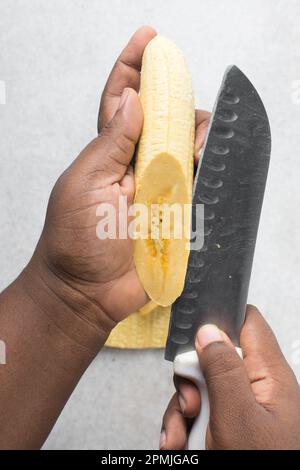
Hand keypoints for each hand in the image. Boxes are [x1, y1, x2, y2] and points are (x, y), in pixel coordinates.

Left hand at [24, 26, 209, 339]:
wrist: (87, 293)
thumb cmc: (75, 241)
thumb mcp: (84, 184)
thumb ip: (110, 144)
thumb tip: (133, 100)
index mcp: (107, 154)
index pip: (122, 102)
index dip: (133, 69)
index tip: (148, 41)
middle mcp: (135, 167)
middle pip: (162, 121)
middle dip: (176, 99)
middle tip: (183, 93)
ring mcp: (158, 190)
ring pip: (184, 149)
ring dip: (196, 133)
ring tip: (201, 132)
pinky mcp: (176, 215)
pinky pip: (197, 184)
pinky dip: (208, 168)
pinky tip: (212, 157)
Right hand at [161, 305, 299, 449]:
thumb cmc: (263, 464)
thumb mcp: (238, 417)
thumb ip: (224, 369)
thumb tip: (209, 331)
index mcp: (269, 374)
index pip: (247, 322)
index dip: (220, 320)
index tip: (194, 339)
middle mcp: (256, 386)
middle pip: (214, 357)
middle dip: (192, 379)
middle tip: (191, 405)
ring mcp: (242, 406)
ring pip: (202, 388)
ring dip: (183, 410)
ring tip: (180, 438)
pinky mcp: (229, 424)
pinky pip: (199, 412)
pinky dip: (184, 427)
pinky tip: (180, 444)